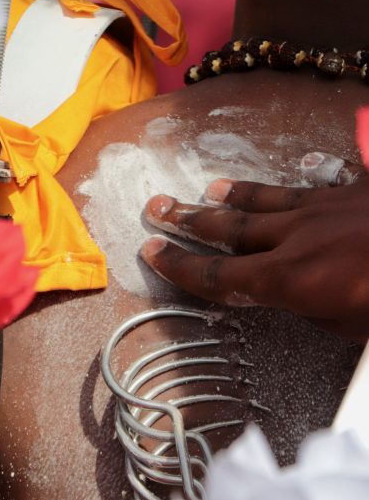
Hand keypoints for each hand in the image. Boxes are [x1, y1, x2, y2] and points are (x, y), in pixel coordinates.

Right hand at [139, 152, 368, 339]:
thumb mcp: (346, 324)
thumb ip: (313, 306)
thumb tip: (300, 294)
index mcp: (289, 279)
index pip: (218, 274)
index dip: (180, 265)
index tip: (152, 252)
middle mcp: (299, 236)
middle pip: (233, 228)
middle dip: (190, 221)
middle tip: (159, 208)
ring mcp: (331, 205)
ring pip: (271, 199)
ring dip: (236, 197)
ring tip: (208, 191)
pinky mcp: (364, 187)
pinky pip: (324, 181)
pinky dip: (304, 182)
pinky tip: (297, 175)